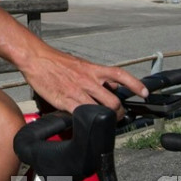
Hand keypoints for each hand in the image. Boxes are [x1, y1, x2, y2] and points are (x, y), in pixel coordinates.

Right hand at [20, 46, 147, 117]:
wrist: (36, 58)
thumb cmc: (55, 60)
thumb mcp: (80, 63)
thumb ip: (97, 75)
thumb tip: (112, 84)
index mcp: (92, 69)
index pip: (120, 74)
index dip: (135, 84)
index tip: (145, 92)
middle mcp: (88, 80)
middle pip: (113, 101)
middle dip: (119, 113)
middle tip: (119, 117)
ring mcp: (77, 91)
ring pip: (100, 110)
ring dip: (106, 119)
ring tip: (105, 122)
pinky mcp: (65, 101)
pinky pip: (81, 115)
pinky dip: (86, 121)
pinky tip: (85, 123)